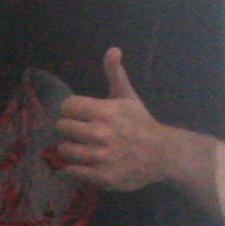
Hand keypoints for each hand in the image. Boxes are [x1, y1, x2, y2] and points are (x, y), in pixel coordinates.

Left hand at [50, 49, 192, 193]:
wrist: (161, 154)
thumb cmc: (140, 123)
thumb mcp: (128, 96)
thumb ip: (115, 73)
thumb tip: (113, 49)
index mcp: (105, 111)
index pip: (67, 106)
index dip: (70, 110)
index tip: (78, 114)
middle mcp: (101, 134)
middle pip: (62, 127)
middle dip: (68, 129)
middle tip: (78, 132)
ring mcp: (101, 157)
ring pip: (65, 150)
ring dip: (69, 148)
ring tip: (80, 147)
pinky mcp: (102, 177)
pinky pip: (72, 171)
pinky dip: (72, 168)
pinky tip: (83, 163)